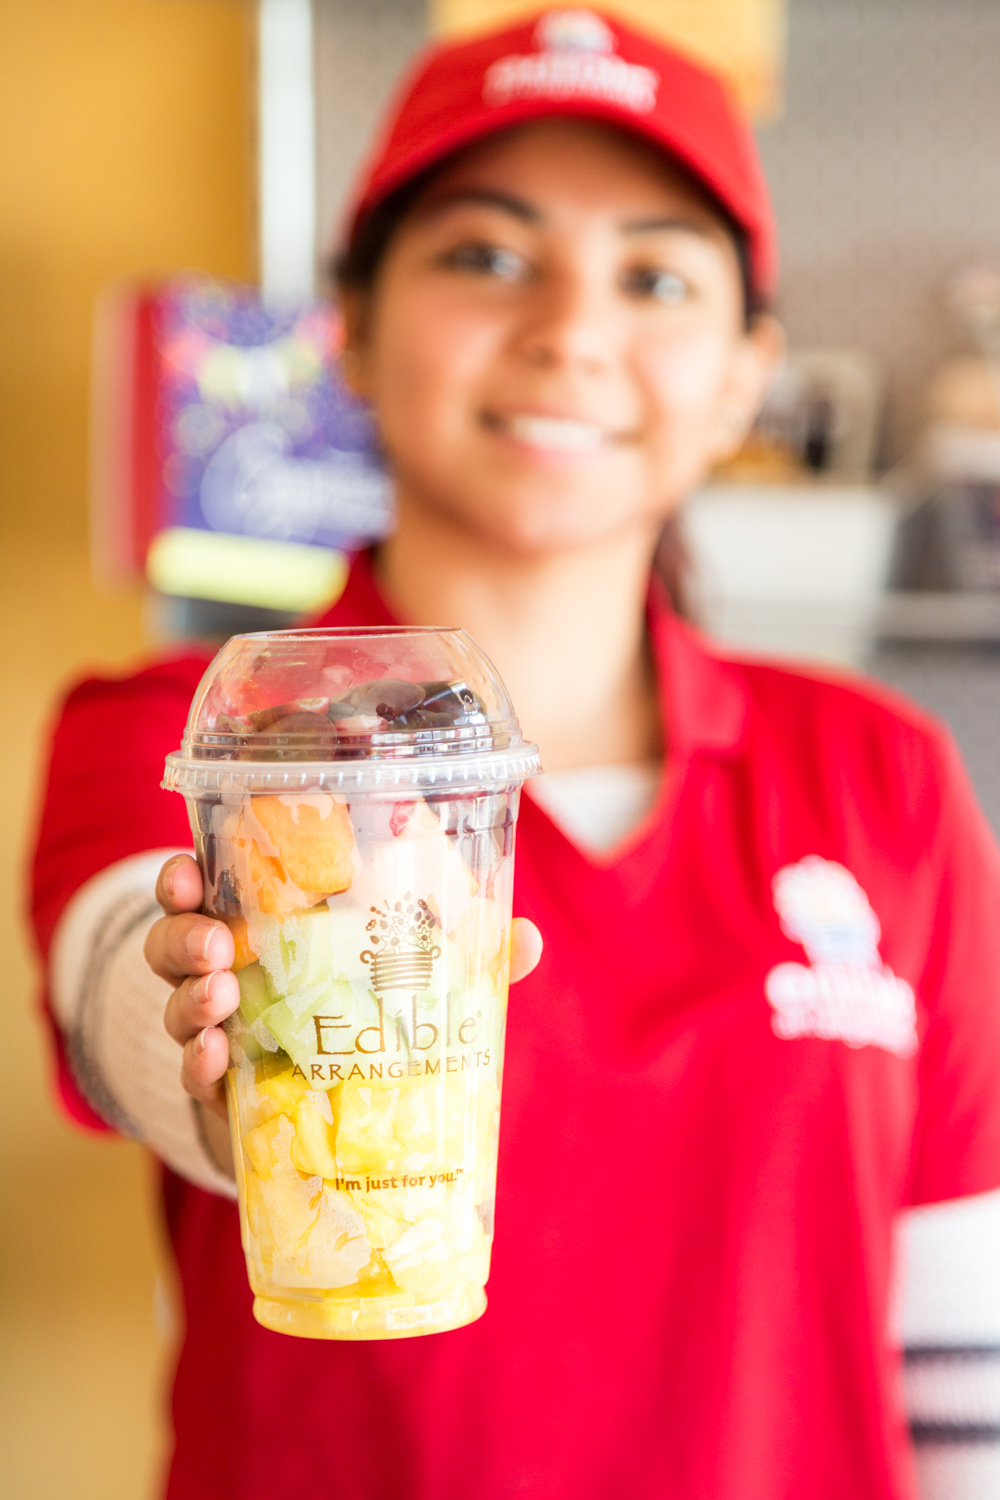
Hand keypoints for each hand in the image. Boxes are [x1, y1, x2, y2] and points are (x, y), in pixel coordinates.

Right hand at [145, 853, 543, 1121]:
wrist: (325, 1125)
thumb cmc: (362, 1022)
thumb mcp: (407, 981)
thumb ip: (464, 959)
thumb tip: (527, 937)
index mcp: (257, 930)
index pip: (204, 891)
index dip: (184, 877)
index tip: (189, 870)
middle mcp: (222, 975)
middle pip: (172, 942)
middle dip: (184, 934)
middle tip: (218, 944)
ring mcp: (216, 1036)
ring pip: (175, 1005)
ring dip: (190, 998)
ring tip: (220, 997)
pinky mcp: (220, 1095)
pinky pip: (193, 1077)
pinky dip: (199, 1066)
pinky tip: (215, 1060)